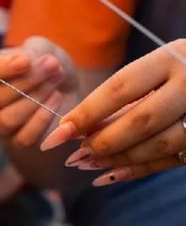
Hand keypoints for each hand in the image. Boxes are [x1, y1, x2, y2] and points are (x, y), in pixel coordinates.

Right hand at [0, 36, 77, 147]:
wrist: (68, 87)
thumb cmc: (46, 65)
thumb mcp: (40, 49)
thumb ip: (30, 52)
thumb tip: (28, 63)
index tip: (25, 61)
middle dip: (23, 83)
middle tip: (51, 66)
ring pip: (4, 120)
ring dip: (34, 100)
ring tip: (55, 83)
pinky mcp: (16, 141)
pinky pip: (23, 138)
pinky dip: (42, 119)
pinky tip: (55, 99)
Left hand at [40, 39, 185, 185]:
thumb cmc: (177, 69)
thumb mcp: (154, 69)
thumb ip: (121, 96)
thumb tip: (77, 125)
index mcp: (169, 59)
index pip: (120, 88)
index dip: (87, 112)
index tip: (60, 130)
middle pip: (140, 120)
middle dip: (104, 141)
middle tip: (76, 154)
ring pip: (158, 144)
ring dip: (119, 158)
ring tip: (89, 164)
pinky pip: (172, 160)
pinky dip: (140, 169)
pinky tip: (112, 174)